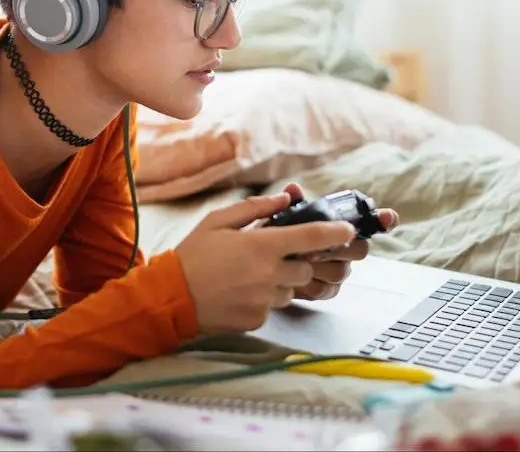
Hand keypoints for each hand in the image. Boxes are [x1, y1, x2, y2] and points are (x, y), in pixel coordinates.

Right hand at [174, 191, 358, 335]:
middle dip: (295, 260)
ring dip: (279, 281)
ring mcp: (265, 300)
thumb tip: (285, 200)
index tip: (347, 230)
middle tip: (269, 255)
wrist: (171, 297)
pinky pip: (273, 307)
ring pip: (290, 289)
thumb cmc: (193, 255)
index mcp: (261, 245)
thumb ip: (254, 208)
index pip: (311, 237)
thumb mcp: (218, 221)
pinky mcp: (259, 319)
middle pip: (305, 267)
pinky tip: (240, 292)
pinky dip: (264, 299)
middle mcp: (268, 274)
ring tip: (248, 275)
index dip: (335, 232)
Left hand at [274, 183, 399, 304]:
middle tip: (315, 246)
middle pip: (360, 249)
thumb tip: (293, 188)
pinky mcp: (326, 289)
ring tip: (297, 260)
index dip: (383, 219)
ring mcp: (337, 269)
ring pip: (342, 271)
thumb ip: (291, 202)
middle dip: (337, 247)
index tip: (388, 217)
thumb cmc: (276, 235)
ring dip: (318, 266)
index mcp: (339, 226)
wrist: (261, 262)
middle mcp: (345, 248)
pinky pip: (328, 289)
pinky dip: (310, 283)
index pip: (371, 221)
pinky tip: (295, 278)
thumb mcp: (282, 216)